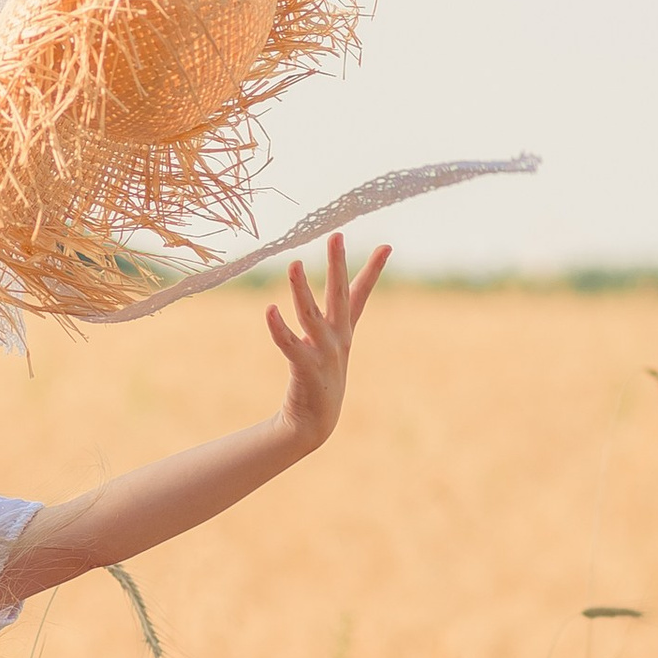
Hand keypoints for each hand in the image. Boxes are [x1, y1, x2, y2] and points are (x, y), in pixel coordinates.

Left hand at [265, 231, 387, 451]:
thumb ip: (331, 318)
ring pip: (311, 315)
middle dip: (337, 265)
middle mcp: (337, 338)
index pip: (359, 294)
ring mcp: (324, 354)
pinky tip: (269, 309)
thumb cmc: (319, 377)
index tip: (387, 246)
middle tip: (335, 236)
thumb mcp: (331, 345)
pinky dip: (279, 328)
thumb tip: (338, 295)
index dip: (373, 270)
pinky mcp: (305, 369)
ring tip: (294, 264)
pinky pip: (289, 344)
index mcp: (344, 330)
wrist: (314, 422)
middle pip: (338, 295)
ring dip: (302, 289)